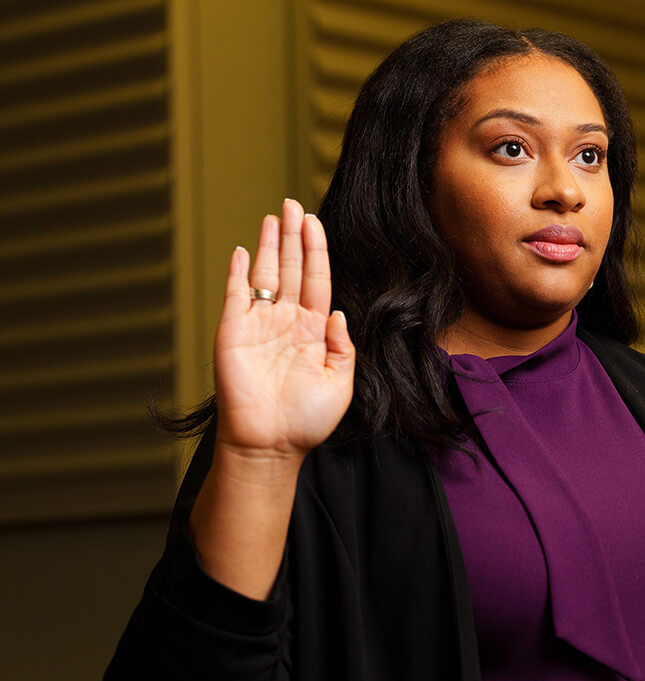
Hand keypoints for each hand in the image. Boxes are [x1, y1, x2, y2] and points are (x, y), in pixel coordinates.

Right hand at [212, 199, 354, 460]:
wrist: (269, 444)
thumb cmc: (306, 420)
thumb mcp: (340, 383)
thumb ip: (343, 347)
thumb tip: (339, 313)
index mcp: (314, 331)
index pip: (318, 280)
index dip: (317, 250)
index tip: (315, 223)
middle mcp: (286, 322)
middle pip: (293, 268)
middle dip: (294, 235)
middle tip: (294, 204)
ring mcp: (259, 324)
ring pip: (266, 273)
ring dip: (270, 244)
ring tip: (275, 214)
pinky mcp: (232, 331)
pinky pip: (236, 294)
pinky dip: (238, 271)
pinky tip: (243, 249)